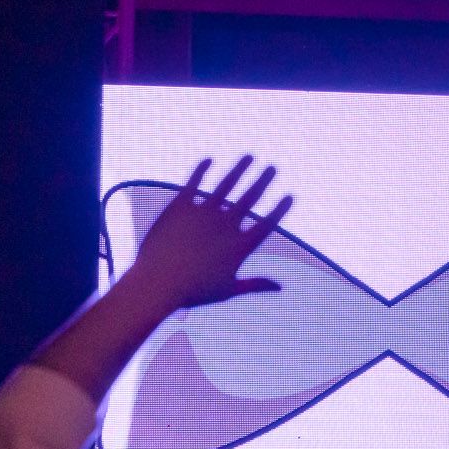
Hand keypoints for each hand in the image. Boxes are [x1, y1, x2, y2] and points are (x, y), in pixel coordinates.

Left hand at [126, 156, 291, 310]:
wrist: (158, 283)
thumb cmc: (193, 292)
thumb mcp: (228, 290)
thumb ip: (255, 284)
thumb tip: (280, 286)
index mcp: (240, 245)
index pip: (267, 223)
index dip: (280, 208)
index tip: (290, 196)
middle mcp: (226, 224)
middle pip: (250, 197)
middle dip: (264, 180)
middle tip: (273, 167)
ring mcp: (204, 213)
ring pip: (226, 184)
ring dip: (239, 169)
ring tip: (249, 157)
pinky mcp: (181, 206)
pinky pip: (194, 182)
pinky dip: (201, 170)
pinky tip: (209, 160)